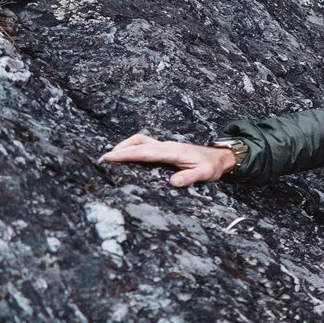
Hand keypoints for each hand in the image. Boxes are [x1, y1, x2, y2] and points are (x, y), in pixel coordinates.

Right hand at [97, 133, 238, 187]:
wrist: (220, 157)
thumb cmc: (212, 166)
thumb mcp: (205, 174)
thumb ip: (190, 177)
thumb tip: (173, 182)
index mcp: (172, 151)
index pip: (145, 152)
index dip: (126, 154)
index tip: (110, 157)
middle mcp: (166, 146)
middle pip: (139, 144)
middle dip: (120, 150)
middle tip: (103, 159)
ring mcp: (166, 146)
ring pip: (141, 140)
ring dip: (126, 146)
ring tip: (111, 156)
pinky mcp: (166, 148)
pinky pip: (145, 144)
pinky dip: (133, 147)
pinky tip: (127, 155)